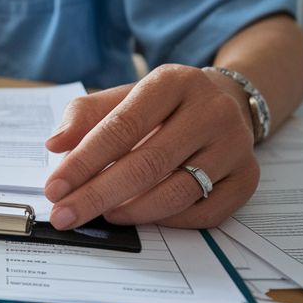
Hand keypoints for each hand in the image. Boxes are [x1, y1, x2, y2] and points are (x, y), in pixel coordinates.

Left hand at [43, 65, 259, 229]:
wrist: (222, 104)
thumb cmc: (159, 107)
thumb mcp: (120, 99)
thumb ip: (84, 117)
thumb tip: (56, 145)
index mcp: (174, 81)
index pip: (122, 127)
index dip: (84, 162)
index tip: (55, 188)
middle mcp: (211, 110)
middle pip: (147, 164)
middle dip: (97, 195)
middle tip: (65, 214)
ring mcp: (235, 144)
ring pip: (177, 192)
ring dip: (132, 212)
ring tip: (102, 215)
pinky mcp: (248, 177)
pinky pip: (205, 213)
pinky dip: (168, 221)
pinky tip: (142, 215)